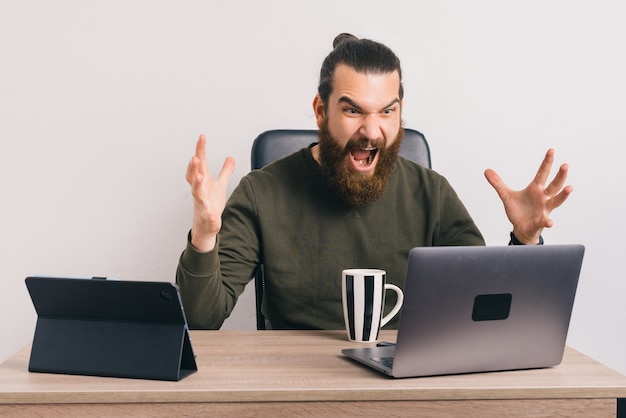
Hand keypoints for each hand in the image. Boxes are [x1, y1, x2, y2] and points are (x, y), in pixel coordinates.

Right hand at [185, 135, 234, 251]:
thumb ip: (225, 171)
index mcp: (203, 182)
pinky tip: (213, 216)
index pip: (201, 164)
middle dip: (194, 167)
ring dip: (197, 185)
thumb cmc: (211, 203)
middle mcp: (200, 191)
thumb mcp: (220, 185)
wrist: (206, 226)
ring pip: (197, 194)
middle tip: (195, 157)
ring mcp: (202, 204)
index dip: (200, 150)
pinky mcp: (207, 218)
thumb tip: (230, 158)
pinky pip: (208, 217)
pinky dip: (210, 216)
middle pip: (194, 176)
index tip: (201, 137)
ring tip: (199, 177)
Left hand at [484, 149, 571, 243]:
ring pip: (556, 201)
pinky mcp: (541, 221)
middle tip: (565, 165)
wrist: (521, 228)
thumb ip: (498, 183)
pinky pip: (545, 221)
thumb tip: (486, 171)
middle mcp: (543, 197)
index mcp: (536, 188)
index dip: (547, 162)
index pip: (542, 173)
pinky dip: (548, 222)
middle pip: (554, 185)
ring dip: (563, 195)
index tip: (551, 150)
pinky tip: (549, 222)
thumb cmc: (518, 211)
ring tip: (569, 188)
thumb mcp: (506, 195)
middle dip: (560, 176)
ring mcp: (544, 209)